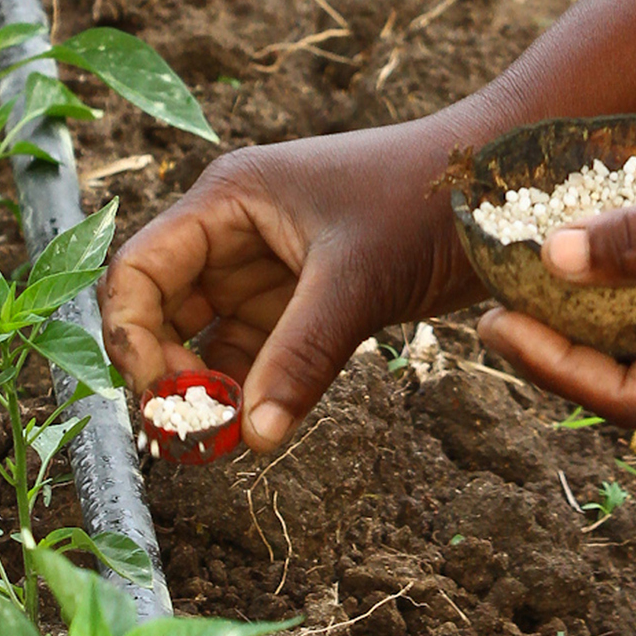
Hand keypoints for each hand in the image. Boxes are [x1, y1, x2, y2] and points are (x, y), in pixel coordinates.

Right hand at [99, 113, 492, 452]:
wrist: (502, 192)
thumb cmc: (428, 203)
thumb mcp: (359, 280)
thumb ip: (301, 355)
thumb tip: (252, 436)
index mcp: (230, 200)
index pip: (140, 271)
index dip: (132, 337)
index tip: (162, 397)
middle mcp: (236, 230)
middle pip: (162, 310)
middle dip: (166, 374)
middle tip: (191, 435)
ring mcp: (269, 265)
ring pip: (208, 337)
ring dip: (207, 389)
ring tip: (220, 443)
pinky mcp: (306, 297)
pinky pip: (256, 349)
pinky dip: (250, 387)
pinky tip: (257, 425)